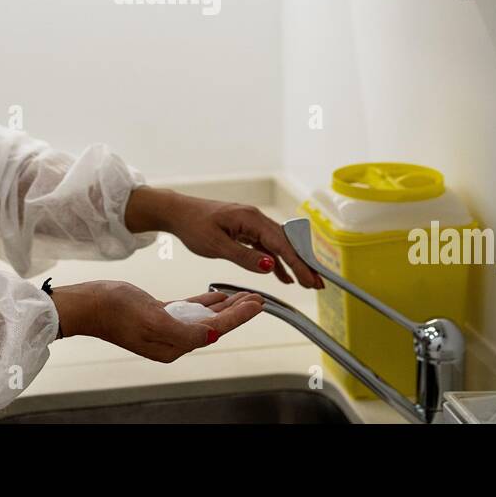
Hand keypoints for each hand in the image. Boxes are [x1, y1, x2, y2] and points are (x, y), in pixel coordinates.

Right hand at [49, 281, 263, 361]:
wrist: (87, 304)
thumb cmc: (115, 311)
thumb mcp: (152, 319)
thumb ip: (184, 330)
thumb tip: (211, 334)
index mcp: (172, 346)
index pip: (214, 331)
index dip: (238, 318)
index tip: (256, 305)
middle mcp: (171, 340)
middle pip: (213, 325)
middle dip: (237, 312)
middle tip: (258, 298)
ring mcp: (165, 327)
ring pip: (204, 316)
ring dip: (225, 306)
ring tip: (244, 295)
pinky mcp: (158, 315)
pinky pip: (188, 309)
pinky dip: (205, 302)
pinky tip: (217, 295)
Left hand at [125, 187, 324, 288]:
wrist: (177, 213)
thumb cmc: (194, 226)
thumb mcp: (217, 245)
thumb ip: (245, 256)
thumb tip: (270, 266)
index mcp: (250, 218)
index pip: (281, 243)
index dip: (298, 263)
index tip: (311, 280)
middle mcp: (255, 218)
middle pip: (285, 243)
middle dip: (303, 264)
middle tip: (318, 284)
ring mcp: (251, 223)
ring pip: (278, 245)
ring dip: (292, 263)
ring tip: (306, 283)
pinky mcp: (245, 230)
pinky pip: (266, 246)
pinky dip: (275, 261)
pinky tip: (283, 277)